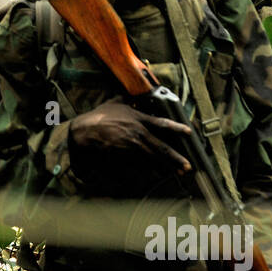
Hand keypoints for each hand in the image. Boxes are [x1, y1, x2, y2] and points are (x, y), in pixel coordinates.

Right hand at [67, 97, 191, 174]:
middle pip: (162, 147)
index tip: (189, 132)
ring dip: (166, 167)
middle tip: (188, 166)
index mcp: (138, 119)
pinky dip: (149, 172)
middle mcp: (138, 133)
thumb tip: (132, 94)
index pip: (162, 124)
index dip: (177, 128)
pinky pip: (140, 167)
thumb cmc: (97, 117)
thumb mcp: (113, 102)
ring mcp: (131, 148)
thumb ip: (125, 98)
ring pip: (153, 159)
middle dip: (176, 158)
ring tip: (177, 172)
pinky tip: (156, 176)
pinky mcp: (124, 158)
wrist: (83, 132)